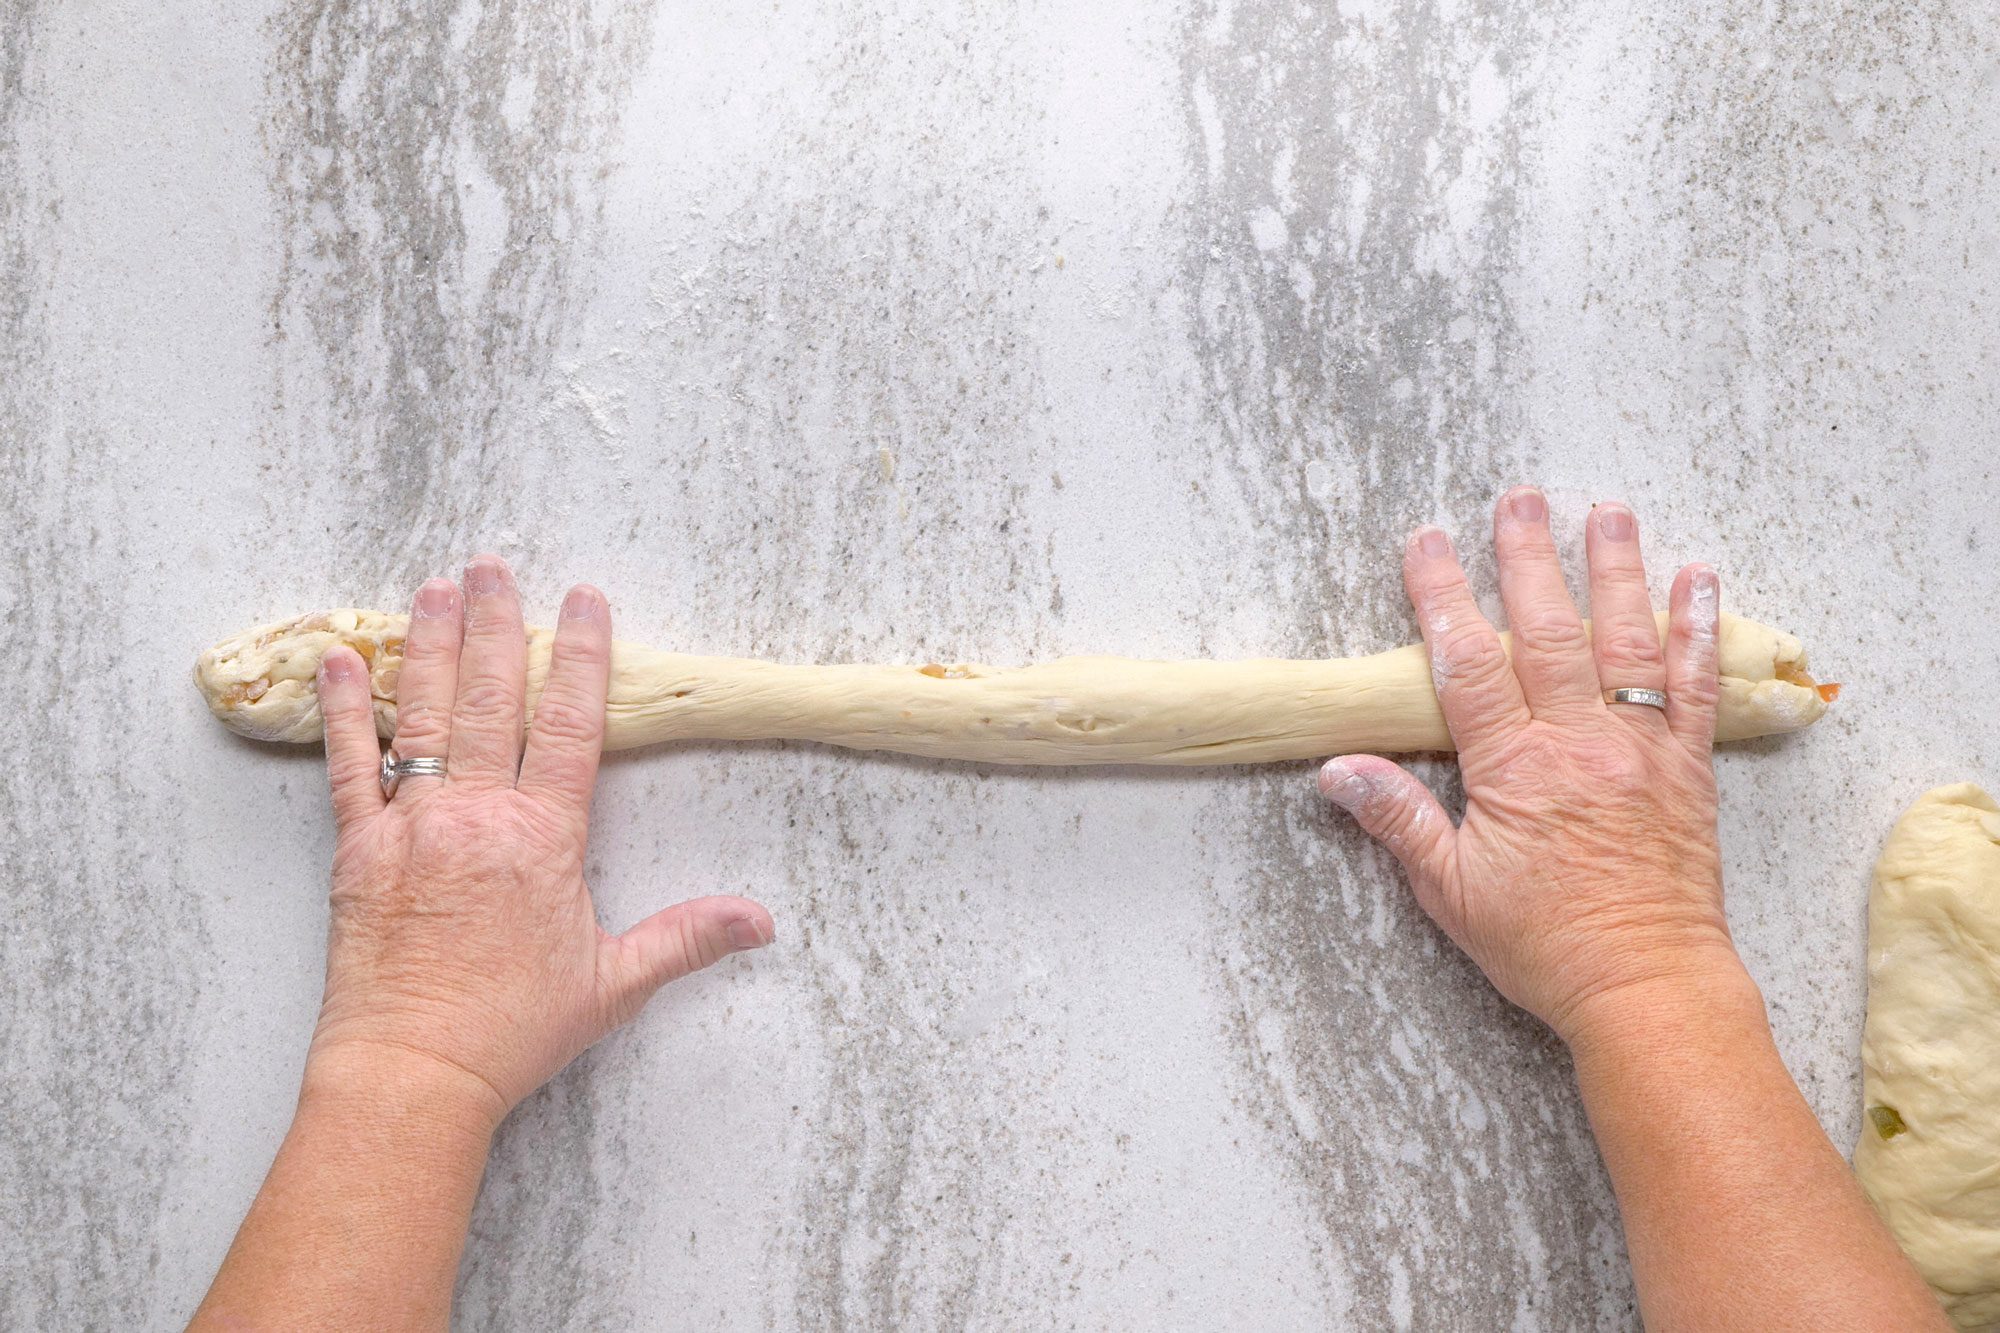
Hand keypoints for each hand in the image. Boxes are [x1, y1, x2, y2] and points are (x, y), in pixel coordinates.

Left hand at [308, 556, 774, 1121]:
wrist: (414, 1074)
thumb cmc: (513, 1031)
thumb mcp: (615, 983)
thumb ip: (686, 937)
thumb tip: (760, 921)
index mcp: (544, 838)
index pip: (570, 726)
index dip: (580, 657)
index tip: (583, 600)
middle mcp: (478, 816)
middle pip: (491, 699)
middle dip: (495, 625)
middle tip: (493, 565)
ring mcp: (412, 827)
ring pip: (424, 715)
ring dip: (429, 645)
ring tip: (434, 587)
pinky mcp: (357, 852)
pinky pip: (347, 766)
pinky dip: (343, 710)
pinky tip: (338, 659)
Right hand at [1319, 489, 1745, 1040]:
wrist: (1646, 987)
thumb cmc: (1543, 946)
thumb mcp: (1450, 892)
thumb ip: (1398, 820)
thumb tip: (1336, 769)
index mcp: (1515, 770)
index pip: (1468, 666)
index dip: (1443, 598)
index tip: (1427, 542)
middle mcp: (1580, 744)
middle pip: (1547, 632)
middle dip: (1528, 558)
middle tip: (1518, 497)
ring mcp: (1641, 750)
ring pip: (1625, 641)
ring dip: (1616, 569)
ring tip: (1608, 509)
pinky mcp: (1688, 767)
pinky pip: (1694, 685)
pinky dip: (1696, 627)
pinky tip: (1698, 575)